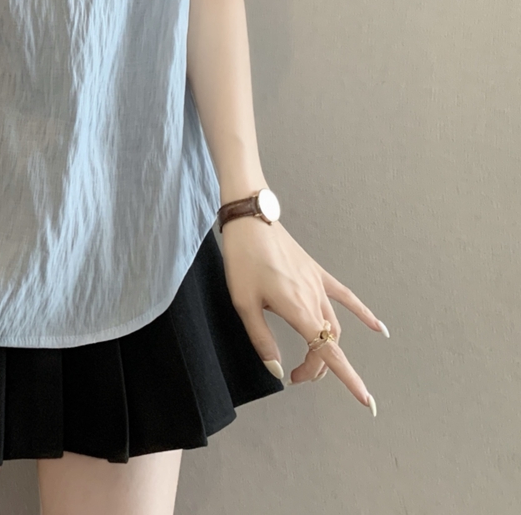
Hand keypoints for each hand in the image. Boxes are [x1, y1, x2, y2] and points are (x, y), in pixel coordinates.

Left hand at [221, 214, 388, 414]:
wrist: (250, 221)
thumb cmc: (243, 259)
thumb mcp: (243, 303)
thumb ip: (261, 340)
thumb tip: (277, 369)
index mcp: (297, 310)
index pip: (328, 353)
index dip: (348, 379)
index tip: (366, 401)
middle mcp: (314, 299)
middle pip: (327, 344)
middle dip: (318, 367)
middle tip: (297, 377)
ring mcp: (318, 285)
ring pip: (333, 325)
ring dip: (328, 347)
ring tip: (311, 364)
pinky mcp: (316, 272)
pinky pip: (345, 297)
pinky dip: (362, 313)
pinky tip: (379, 328)